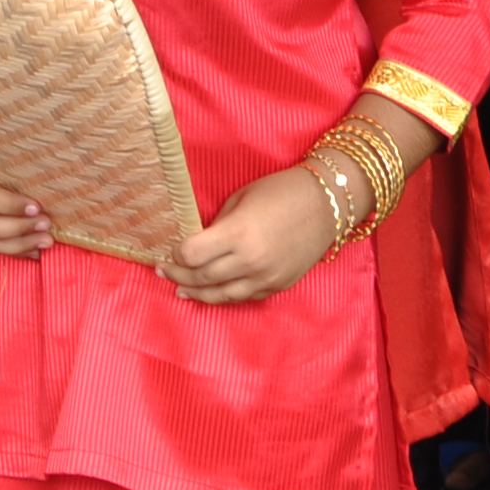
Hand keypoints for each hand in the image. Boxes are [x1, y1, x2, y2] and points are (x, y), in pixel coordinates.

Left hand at [162, 168, 340, 305]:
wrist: (326, 204)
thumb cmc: (280, 192)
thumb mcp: (240, 199)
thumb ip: (218, 226)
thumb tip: (197, 244)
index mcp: (238, 233)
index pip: (192, 255)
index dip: (176, 254)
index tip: (169, 250)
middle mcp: (251, 260)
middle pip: (202, 277)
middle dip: (178, 275)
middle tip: (163, 271)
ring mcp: (267, 277)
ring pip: (221, 295)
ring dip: (197, 293)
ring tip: (180, 289)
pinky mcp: (279, 285)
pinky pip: (244, 297)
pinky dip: (224, 295)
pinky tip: (212, 292)